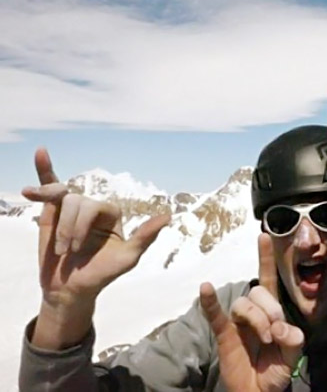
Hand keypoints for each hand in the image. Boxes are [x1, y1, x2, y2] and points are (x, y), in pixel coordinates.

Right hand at [25, 148, 169, 348]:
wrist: (70, 289)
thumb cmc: (102, 274)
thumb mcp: (127, 258)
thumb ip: (145, 237)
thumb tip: (168, 216)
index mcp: (112, 214)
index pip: (95, 206)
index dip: (81, 225)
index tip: (73, 249)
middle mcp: (93, 208)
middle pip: (78, 202)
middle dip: (68, 228)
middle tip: (67, 252)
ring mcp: (73, 208)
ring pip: (62, 198)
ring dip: (57, 224)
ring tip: (58, 248)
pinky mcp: (52, 211)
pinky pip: (51, 185)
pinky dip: (45, 169)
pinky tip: (41, 153)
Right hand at [200, 233, 303, 391]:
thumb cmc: (276, 372)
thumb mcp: (293, 355)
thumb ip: (292, 339)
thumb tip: (279, 328)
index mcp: (272, 312)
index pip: (268, 280)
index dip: (265, 258)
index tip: (264, 235)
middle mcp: (254, 312)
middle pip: (258, 292)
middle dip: (271, 310)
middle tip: (276, 334)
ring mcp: (238, 322)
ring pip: (243, 304)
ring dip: (256, 318)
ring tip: (265, 339)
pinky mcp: (224, 335)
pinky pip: (215, 315)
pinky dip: (209, 302)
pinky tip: (205, 288)